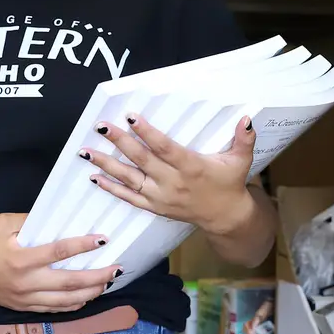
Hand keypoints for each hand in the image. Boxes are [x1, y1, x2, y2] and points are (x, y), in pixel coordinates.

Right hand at [0, 213, 121, 312]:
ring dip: (90, 293)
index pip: (59, 251)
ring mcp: (24, 298)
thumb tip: (60, 217)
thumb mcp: (3, 222)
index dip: (83, 245)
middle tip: (117, 268)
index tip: (104, 238)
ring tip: (108, 282)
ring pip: (65, 301)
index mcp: (21, 258)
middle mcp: (25, 282)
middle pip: (70, 283)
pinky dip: (73, 304)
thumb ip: (32, 219)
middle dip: (97, 277)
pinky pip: (53, 309)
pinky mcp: (21, 307)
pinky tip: (87, 297)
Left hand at [81, 114, 255, 235]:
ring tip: (86, 150)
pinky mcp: (155, 206)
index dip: (147, 132)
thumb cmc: (230, 183)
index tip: (131, 116)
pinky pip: (129, 197)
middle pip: (142, 160)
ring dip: (106, 164)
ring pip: (129, 179)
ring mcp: (161, 196)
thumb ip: (244, 139)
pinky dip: (111, 188)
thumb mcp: (241, 160)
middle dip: (120, 142)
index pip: (165, 147)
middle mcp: (173, 182)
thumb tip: (247, 118)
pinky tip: (94, 176)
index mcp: (192, 167)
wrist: (225, 217)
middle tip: (101, 126)